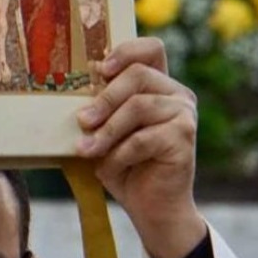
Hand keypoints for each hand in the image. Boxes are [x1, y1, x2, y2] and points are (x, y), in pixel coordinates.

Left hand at [75, 38, 206, 257]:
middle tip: (82, 120)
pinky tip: (109, 169)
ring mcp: (184, 113)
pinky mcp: (185, 137)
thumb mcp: (106, 131)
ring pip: (138, 106)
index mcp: (159, 85)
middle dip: (104, 98)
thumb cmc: (124, 166)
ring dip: (107, 130)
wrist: (151, 208)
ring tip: (87, 149)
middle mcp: (177, 94)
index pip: (151, 49)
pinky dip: (119, 155)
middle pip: (138, 75)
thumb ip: (100, 108)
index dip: (125, 51)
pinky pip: (142, 138)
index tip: (99, 69)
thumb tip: (73, 94)